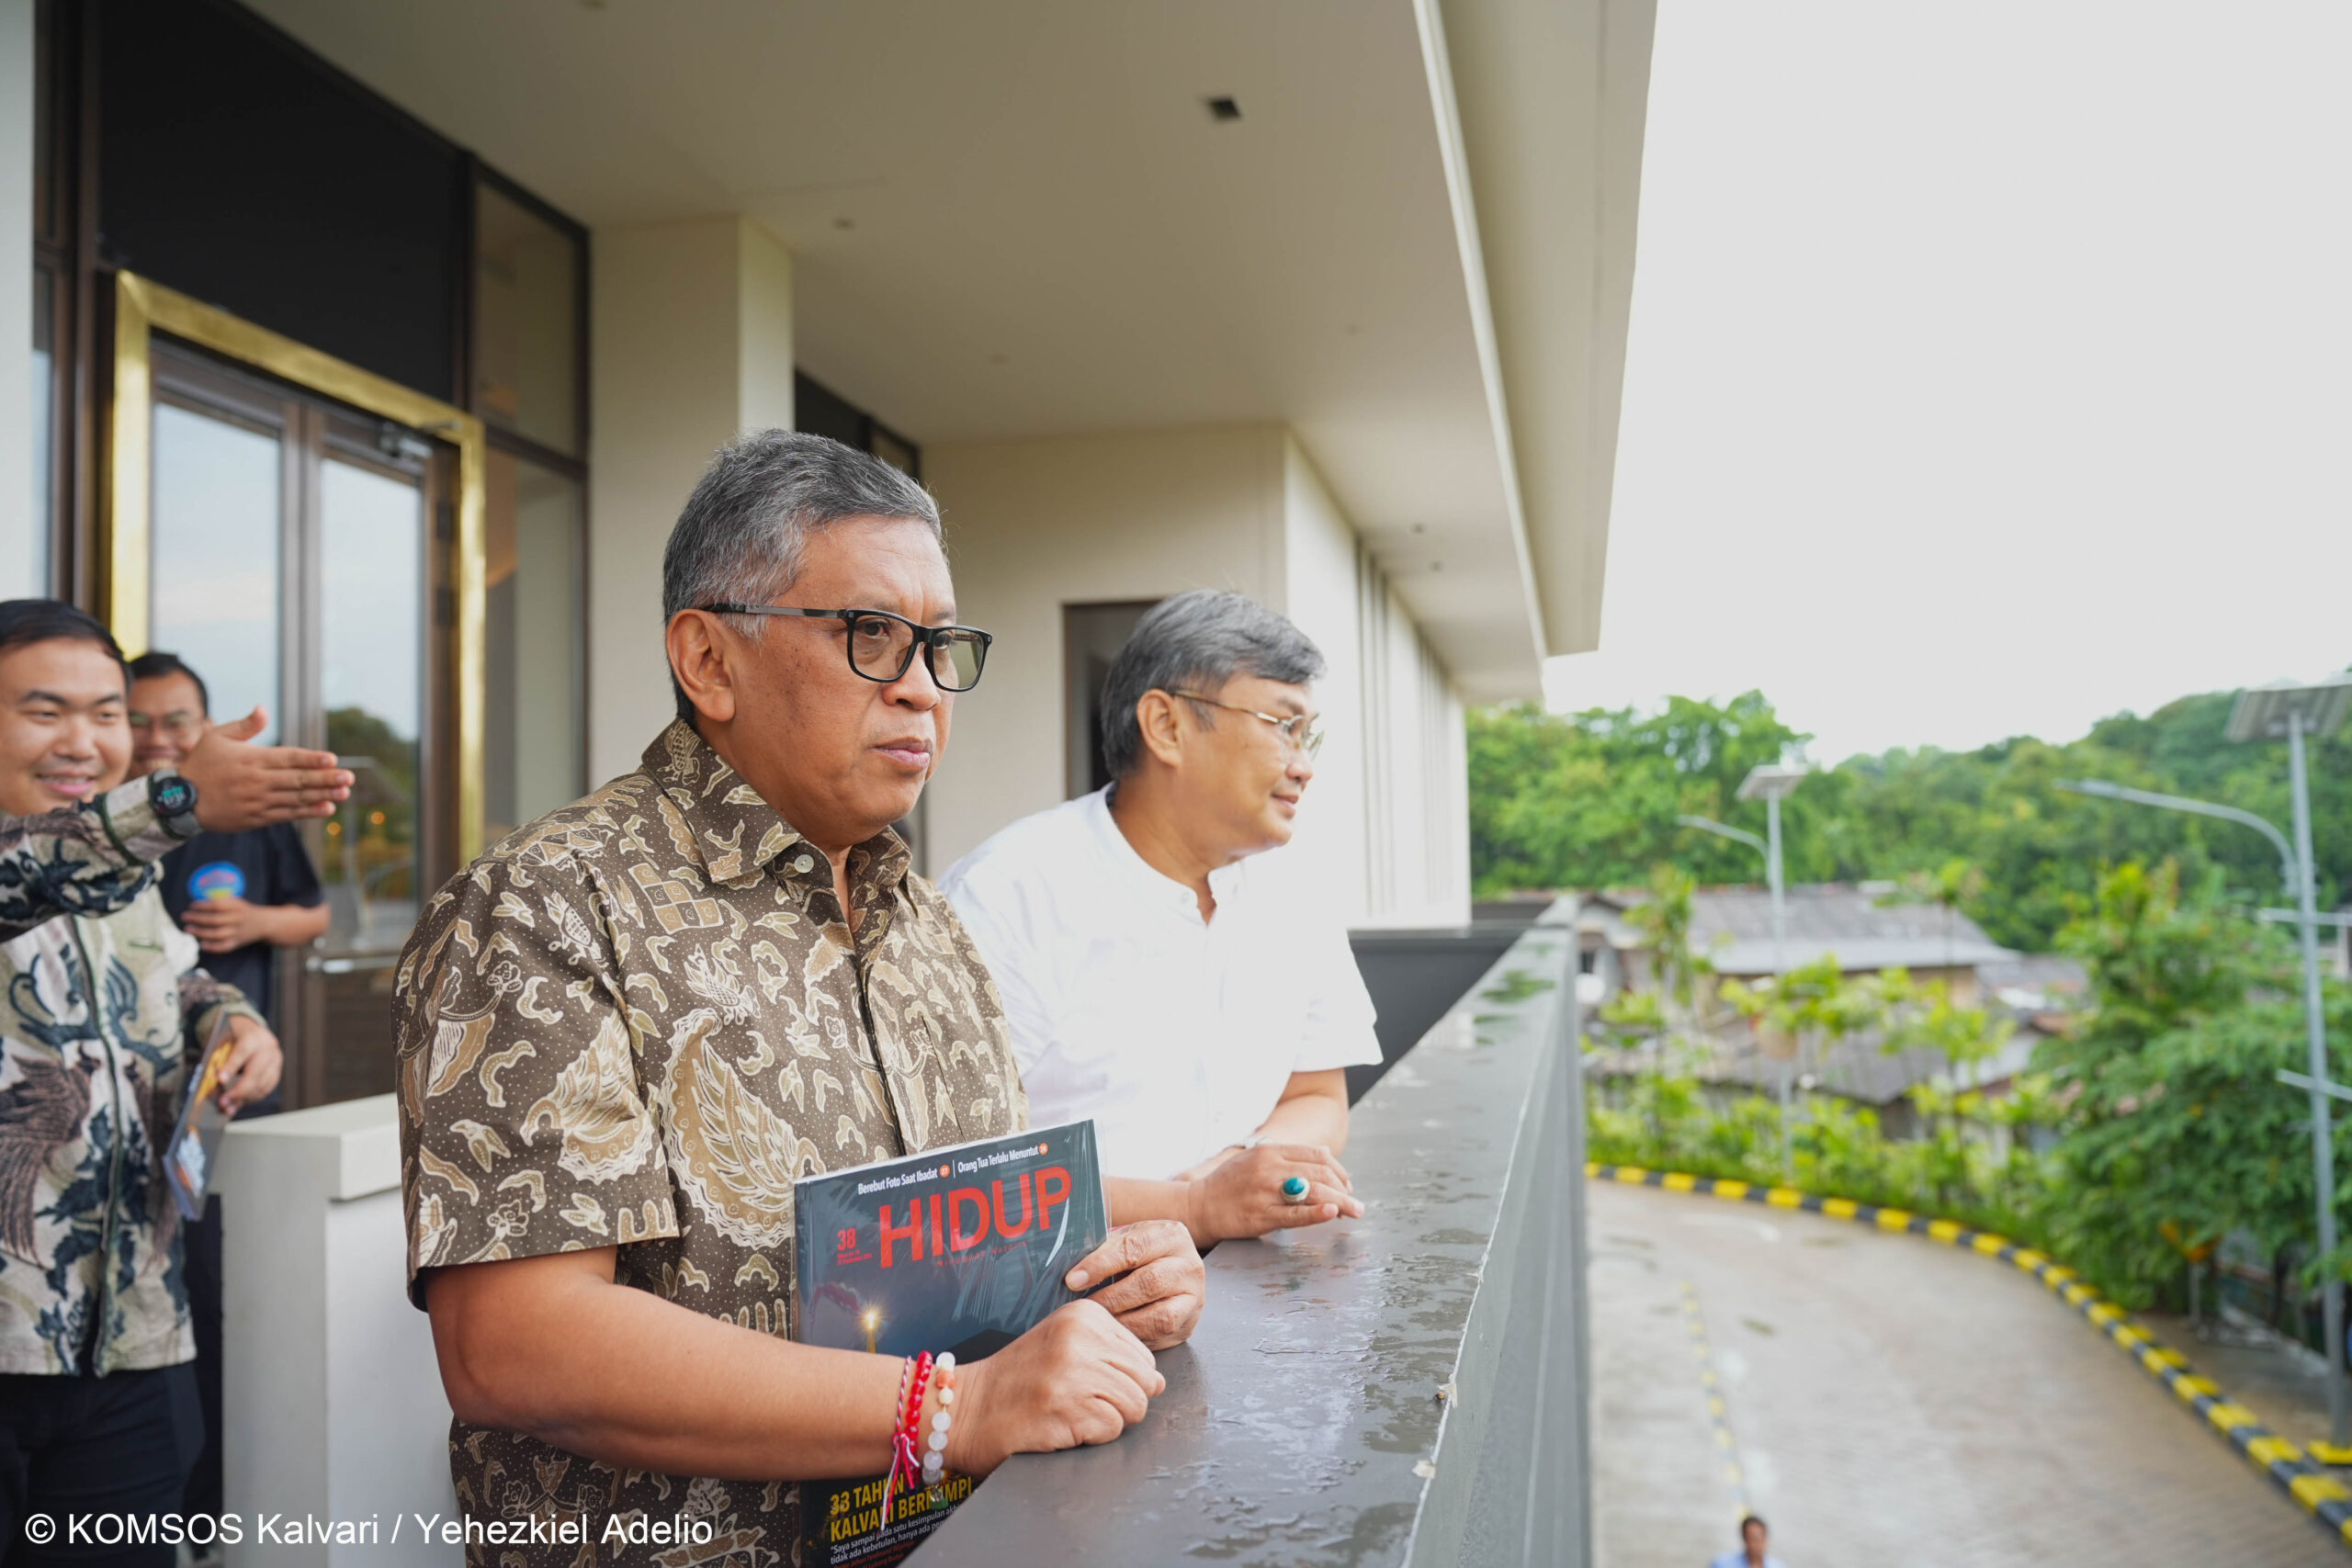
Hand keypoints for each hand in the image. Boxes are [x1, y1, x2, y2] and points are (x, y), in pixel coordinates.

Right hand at [178, 707, 353, 829]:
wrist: (179, 800)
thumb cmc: (200, 764)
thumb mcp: (216, 737)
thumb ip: (245, 726)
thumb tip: (264, 709)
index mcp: (252, 759)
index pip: (288, 758)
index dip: (312, 759)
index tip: (333, 759)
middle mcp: (258, 781)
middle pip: (298, 779)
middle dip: (326, 779)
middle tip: (349, 778)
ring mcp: (258, 801)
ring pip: (296, 798)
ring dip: (323, 795)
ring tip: (344, 792)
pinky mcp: (256, 818)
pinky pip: (287, 815)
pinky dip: (307, 812)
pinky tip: (326, 808)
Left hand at [180, 895, 265, 953]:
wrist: (265, 923)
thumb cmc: (245, 911)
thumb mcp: (237, 902)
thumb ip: (222, 902)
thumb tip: (198, 904)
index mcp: (238, 907)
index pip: (218, 905)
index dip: (203, 905)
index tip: (192, 905)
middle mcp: (238, 920)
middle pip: (215, 920)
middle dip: (197, 918)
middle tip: (184, 916)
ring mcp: (238, 932)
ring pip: (217, 934)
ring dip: (200, 932)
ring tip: (188, 929)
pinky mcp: (238, 943)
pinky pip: (224, 947)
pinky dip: (212, 947)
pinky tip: (202, 945)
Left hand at [213, 1014, 280, 1113]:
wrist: (252, 1030)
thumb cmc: (233, 1038)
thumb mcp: (222, 1041)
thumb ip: (217, 1058)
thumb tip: (210, 1082)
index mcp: (252, 1036)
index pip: (242, 1052)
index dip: (232, 1067)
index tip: (220, 1080)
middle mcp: (267, 1048)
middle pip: (256, 1072)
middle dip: (239, 1090)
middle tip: (223, 1102)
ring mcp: (275, 1060)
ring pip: (263, 1084)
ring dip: (245, 1098)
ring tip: (229, 1107)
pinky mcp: (277, 1070)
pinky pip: (267, 1088)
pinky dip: (253, 1097)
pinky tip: (241, 1101)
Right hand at [941, 1300, 1162, 1476]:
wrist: (966, 1407)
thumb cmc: (1018, 1380)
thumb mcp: (1064, 1345)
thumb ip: (1112, 1355)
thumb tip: (1159, 1382)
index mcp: (1085, 1315)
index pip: (1143, 1356)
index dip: (1121, 1380)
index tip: (1082, 1380)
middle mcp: (1082, 1337)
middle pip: (1146, 1382)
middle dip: (1121, 1402)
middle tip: (1079, 1402)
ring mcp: (1073, 1372)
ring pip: (1135, 1407)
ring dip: (1107, 1421)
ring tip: (1071, 1412)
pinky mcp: (1066, 1408)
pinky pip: (1112, 1430)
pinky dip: (1091, 1437)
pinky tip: (1061, 1425)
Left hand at [1065, 1220, 1204, 1349]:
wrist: (1175, 1270)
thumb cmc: (1141, 1255)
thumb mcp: (1127, 1240)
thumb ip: (1104, 1248)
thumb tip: (1068, 1264)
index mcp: (1170, 1235)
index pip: (1134, 1248)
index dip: (1100, 1264)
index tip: (1073, 1280)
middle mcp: (1188, 1265)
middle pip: (1148, 1282)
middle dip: (1109, 1297)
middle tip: (1081, 1307)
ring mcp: (1193, 1297)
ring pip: (1158, 1315)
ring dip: (1122, 1321)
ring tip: (1096, 1321)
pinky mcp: (1188, 1323)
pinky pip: (1161, 1335)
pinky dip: (1134, 1336)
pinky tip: (1114, 1333)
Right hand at [1181, 1142, 1362, 1246]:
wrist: (1199, 1206)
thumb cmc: (1229, 1184)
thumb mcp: (1257, 1159)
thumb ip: (1290, 1155)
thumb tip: (1325, 1152)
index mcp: (1270, 1151)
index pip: (1317, 1155)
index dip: (1339, 1171)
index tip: (1347, 1185)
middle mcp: (1269, 1168)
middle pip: (1320, 1174)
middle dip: (1344, 1189)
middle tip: (1355, 1204)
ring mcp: (1265, 1191)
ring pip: (1313, 1193)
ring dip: (1340, 1203)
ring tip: (1353, 1212)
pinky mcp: (1261, 1216)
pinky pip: (1295, 1214)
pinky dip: (1317, 1213)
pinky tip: (1331, 1213)